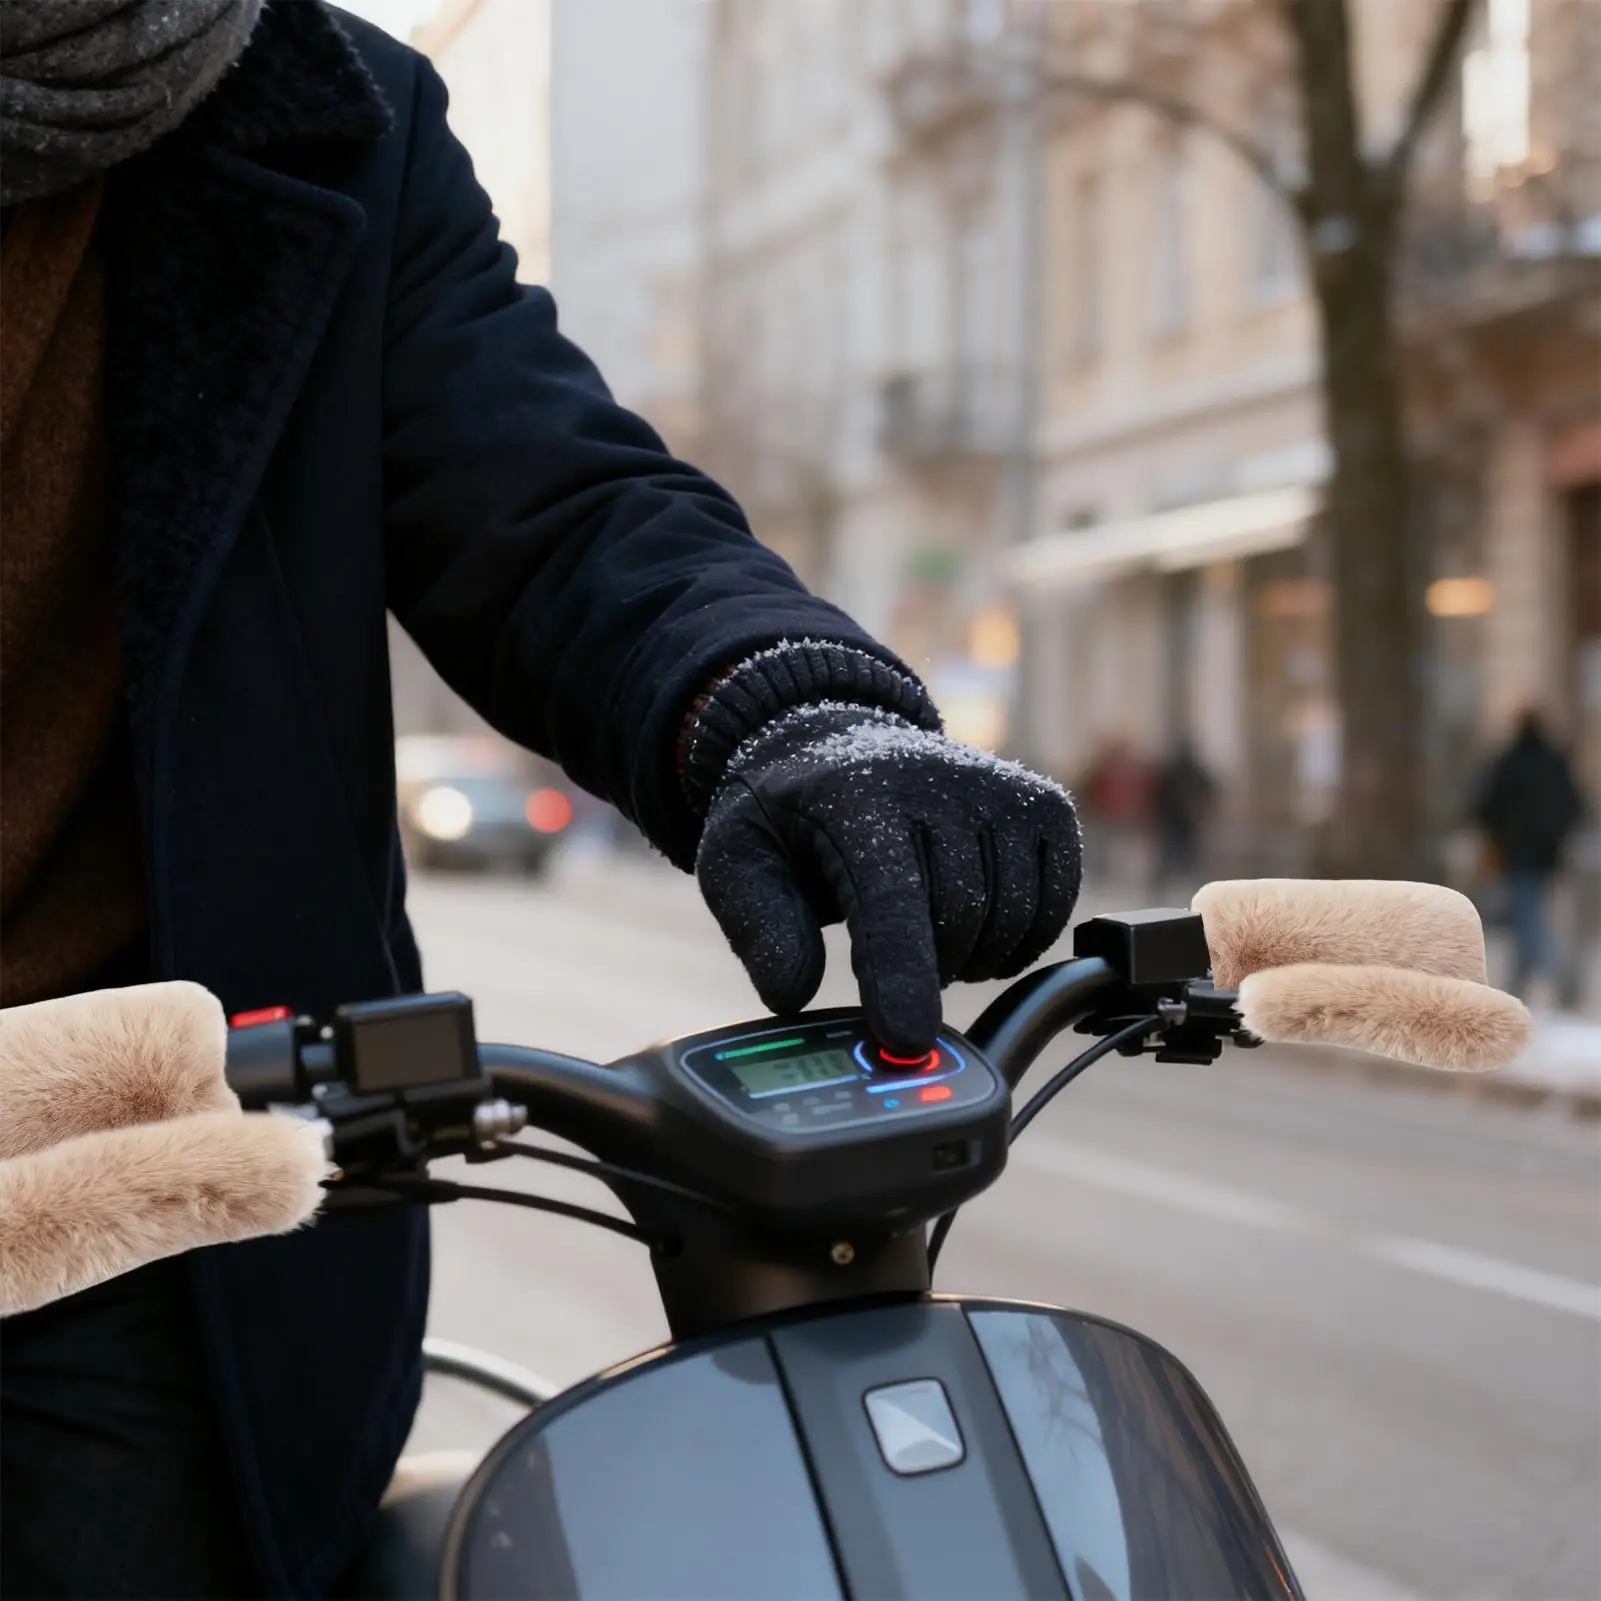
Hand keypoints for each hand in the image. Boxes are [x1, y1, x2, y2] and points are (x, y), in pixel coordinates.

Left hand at [696, 705, 1081, 1053]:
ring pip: (1012, 920)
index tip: (907, 1040)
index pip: (892, 898)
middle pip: (958, 922)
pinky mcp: (1044, 807)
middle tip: (881, 962)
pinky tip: (972, 929)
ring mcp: (1000, 790)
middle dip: (922, 971)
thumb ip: (762, 929)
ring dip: (970, 957)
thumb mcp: (739, 862)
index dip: (901, 975)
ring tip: (922, 940)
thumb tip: (794, 993)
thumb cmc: (791, 819)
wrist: (843, 746)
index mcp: (858, 795)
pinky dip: (1018, 940)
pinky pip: (1055, 907)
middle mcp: (941, 781)